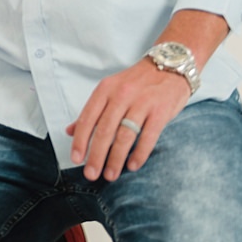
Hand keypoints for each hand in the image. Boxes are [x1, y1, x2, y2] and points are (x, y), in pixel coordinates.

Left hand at [65, 60, 191, 180]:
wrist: (170, 66)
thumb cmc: (137, 82)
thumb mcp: (110, 90)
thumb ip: (92, 111)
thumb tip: (70, 131)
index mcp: (105, 90)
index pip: (87, 119)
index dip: (80, 141)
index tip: (76, 159)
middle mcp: (121, 95)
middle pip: (104, 130)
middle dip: (96, 156)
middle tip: (91, 174)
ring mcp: (142, 102)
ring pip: (125, 135)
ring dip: (116, 159)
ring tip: (110, 175)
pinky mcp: (160, 111)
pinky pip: (148, 136)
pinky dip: (139, 153)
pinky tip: (132, 165)